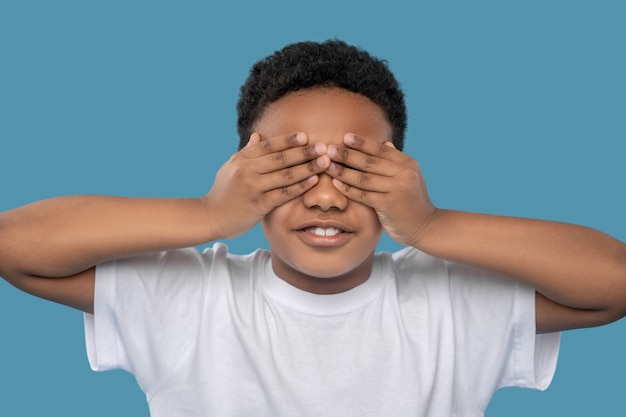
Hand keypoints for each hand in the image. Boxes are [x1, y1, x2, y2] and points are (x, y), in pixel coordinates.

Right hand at [202, 132, 328, 239]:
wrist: (210, 216)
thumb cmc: (223, 192)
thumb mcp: (231, 167)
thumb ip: (247, 152)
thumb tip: (258, 136)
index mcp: (242, 159)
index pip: (269, 146)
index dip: (288, 140)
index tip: (305, 136)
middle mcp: (247, 170)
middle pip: (281, 158)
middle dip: (304, 152)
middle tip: (323, 147)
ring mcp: (253, 187)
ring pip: (286, 175)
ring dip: (308, 167)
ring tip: (324, 162)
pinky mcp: (259, 204)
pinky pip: (284, 193)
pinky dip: (300, 186)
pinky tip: (313, 181)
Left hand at [326, 133, 435, 246]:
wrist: (426, 227)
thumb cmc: (412, 202)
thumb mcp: (409, 178)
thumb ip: (396, 162)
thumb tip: (386, 142)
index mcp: (408, 164)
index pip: (381, 150)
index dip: (362, 143)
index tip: (345, 137)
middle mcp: (404, 174)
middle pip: (370, 162)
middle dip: (347, 154)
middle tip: (329, 149)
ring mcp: (397, 189)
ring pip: (364, 178)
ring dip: (343, 171)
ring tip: (327, 165)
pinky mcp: (389, 205)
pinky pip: (363, 195)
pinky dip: (348, 189)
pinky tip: (336, 183)